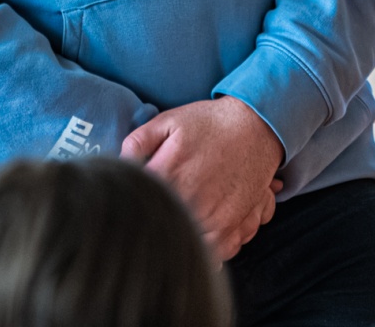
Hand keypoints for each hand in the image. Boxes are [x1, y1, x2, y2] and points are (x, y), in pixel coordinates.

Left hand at [122, 96, 285, 259]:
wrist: (255, 123)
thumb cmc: (209, 124)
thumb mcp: (168, 121)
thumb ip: (137, 142)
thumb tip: (118, 165)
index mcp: (167, 173)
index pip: (136, 205)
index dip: (132, 209)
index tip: (133, 207)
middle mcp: (190, 198)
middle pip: (162, 229)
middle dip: (156, 226)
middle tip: (156, 218)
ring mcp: (214, 215)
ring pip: (187, 244)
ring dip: (183, 239)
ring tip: (180, 226)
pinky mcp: (233, 223)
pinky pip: (217, 252)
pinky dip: (209, 250)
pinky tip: (203, 235)